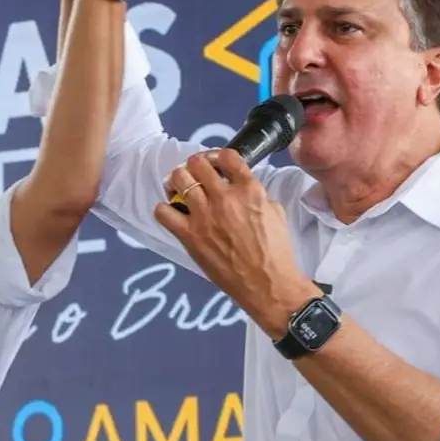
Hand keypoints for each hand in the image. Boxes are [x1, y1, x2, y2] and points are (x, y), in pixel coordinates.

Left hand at [152, 149, 315, 333]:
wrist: (268, 285)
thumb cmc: (276, 253)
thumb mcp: (275, 213)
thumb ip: (257, 195)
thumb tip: (240, 188)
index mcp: (249, 190)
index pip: (227, 156)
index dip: (219, 156)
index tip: (216, 163)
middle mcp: (225, 198)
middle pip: (197, 163)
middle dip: (194, 165)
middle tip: (194, 174)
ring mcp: (204, 216)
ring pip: (178, 179)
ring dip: (176, 180)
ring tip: (178, 187)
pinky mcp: (189, 236)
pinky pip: (163, 212)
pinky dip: (164, 209)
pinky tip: (171, 212)